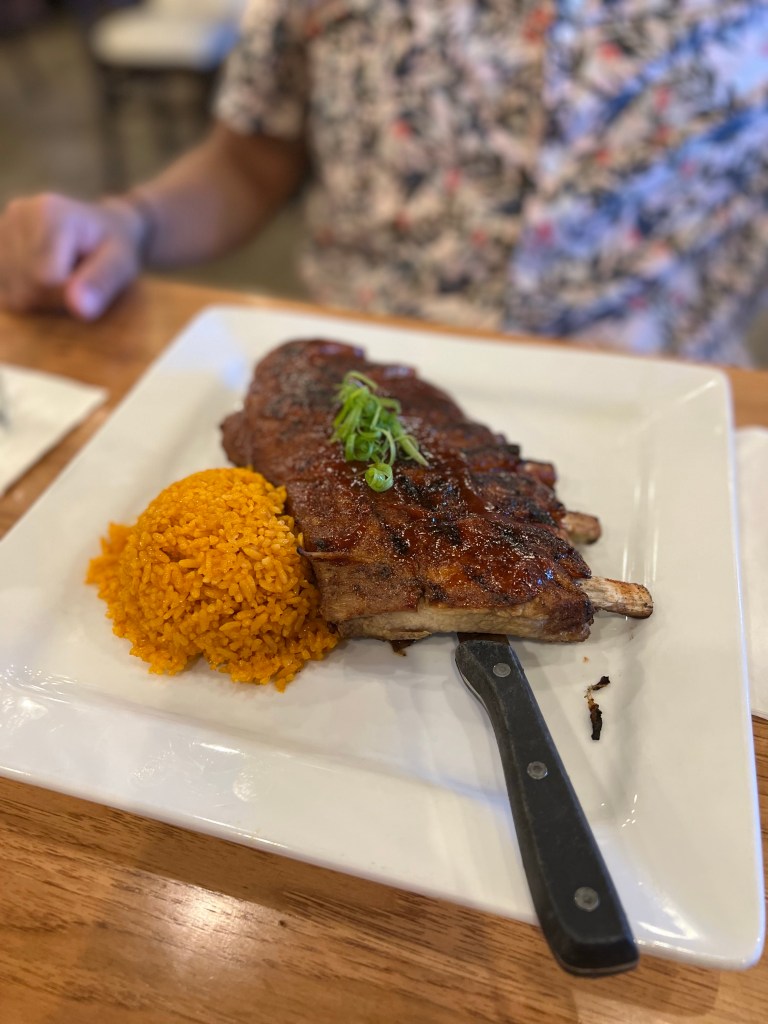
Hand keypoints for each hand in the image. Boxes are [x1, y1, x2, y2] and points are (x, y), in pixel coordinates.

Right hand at [0, 193, 146, 318]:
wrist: (101, 226)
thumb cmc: (115, 247)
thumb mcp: (122, 264)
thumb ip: (102, 283)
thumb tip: (79, 308)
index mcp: (49, 213)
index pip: (44, 280)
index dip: (67, 297)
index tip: (88, 288)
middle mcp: (18, 215)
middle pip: (25, 288)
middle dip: (53, 299)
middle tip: (77, 283)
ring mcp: (1, 228)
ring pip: (12, 294)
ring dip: (40, 299)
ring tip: (62, 279)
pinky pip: (4, 291)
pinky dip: (26, 295)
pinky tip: (43, 281)